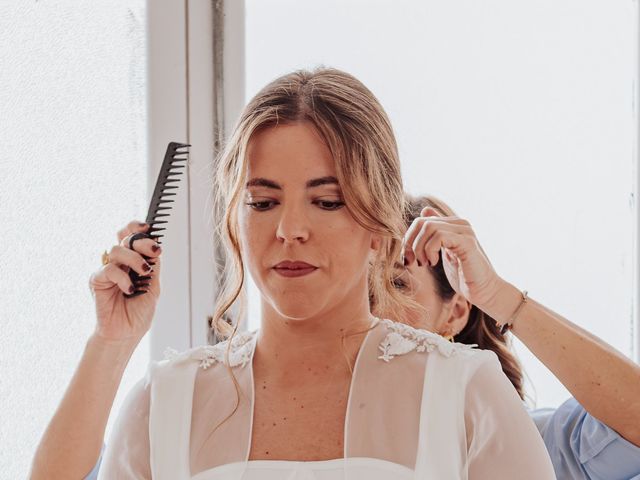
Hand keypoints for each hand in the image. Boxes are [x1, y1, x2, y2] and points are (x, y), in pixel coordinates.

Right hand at [88, 221, 161, 342]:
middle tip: (154, 251)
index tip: (149, 228)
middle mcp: (118, 263)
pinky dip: (123, 277)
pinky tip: (129, 289)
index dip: (137, 227)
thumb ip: (153, 266)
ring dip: (134, 259)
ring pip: (116, 250)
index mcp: (132, 261)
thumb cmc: (138, 312)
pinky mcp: (96, 281)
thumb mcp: (153, 286)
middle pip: (124, 238)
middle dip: (141, 241)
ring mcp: (107, 270)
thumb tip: (155, 247)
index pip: (130, 236)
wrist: (126, 333)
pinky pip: (109, 270)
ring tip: (144, 274)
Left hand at [402, 207, 502, 310]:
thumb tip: (425, 209)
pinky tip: (433, 262)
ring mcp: (465, 231)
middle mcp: (460, 224)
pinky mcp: (467, 242)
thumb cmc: (464, 276)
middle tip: (411, 261)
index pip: (421, 221)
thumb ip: (435, 235)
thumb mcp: (444, 253)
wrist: (485, 292)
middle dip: (410, 243)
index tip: (408, 258)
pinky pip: (439, 236)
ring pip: (429, 227)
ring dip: (420, 248)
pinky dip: (429, 250)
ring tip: (425, 263)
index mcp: (453, 225)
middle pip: (422, 222)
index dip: (408, 239)